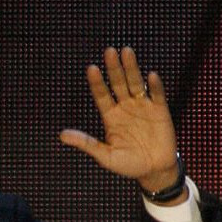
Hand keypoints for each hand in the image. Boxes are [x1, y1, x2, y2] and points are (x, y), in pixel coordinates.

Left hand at [59, 46, 180, 194]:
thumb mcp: (105, 156)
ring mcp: (143, 106)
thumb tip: (62, 135)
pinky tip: (151, 76)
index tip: (91, 69)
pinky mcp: (160, 109)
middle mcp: (125, 106)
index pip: (102, 95)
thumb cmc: (128, 164)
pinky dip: (154, 86)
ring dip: (131, 68)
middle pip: (118, 84)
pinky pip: (157, 95)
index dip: (97, 83)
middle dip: (114, 68)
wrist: (153, 170)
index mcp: (111, 116)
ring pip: (136, 83)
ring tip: (126, 52)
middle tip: (109, 51)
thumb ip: (86, 143)